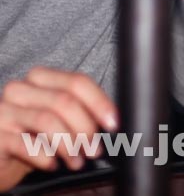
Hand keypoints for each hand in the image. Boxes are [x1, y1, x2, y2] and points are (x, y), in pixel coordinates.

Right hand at [0, 68, 117, 188]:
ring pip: (47, 120)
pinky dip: (45, 156)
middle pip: (65, 101)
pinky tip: (52, 164)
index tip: (113, 124)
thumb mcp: (58, 119)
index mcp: (40, 78)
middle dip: (85, 128)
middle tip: (94, 149)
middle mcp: (20, 89)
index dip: (99, 103)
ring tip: (77, 161)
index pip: (77, 82)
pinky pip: (24, 144)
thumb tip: (112, 120)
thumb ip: (80, 112)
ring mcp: (3, 110)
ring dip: (68, 145)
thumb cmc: (32, 136)